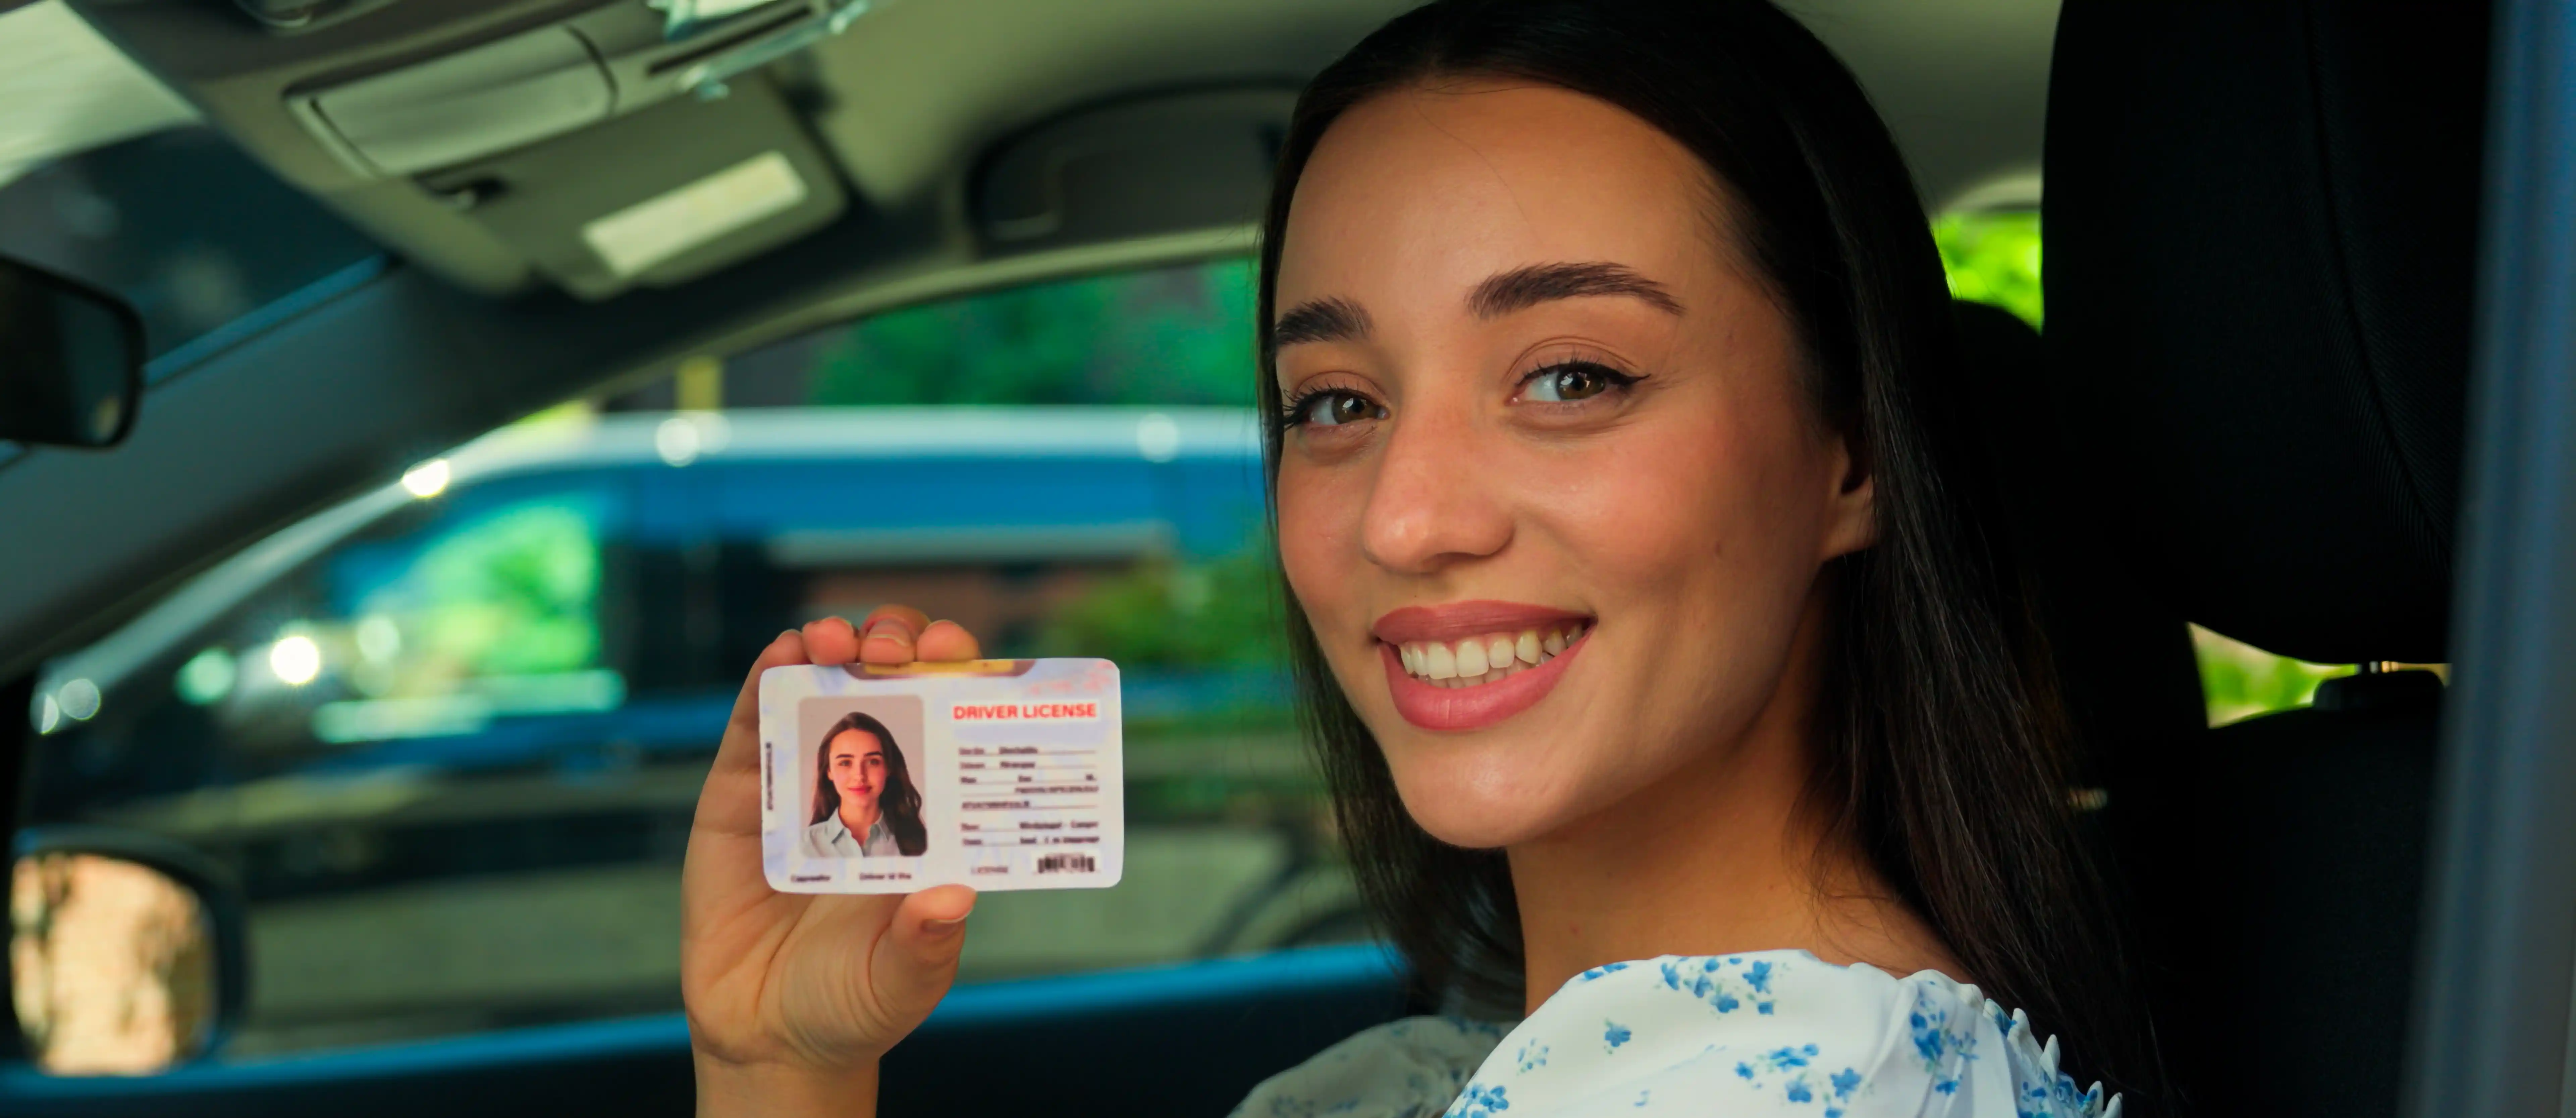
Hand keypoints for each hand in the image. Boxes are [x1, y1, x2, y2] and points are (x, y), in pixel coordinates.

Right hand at [681, 606, 986, 1116]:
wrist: (769, 1035)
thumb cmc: (854, 1001)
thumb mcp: (905, 978)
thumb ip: (929, 943)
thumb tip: (956, 896)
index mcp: (922, 809)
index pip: (950, 719)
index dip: (958, 678)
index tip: (962, 659)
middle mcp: (865, 780)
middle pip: (891, 682)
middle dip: (899, 645)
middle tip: (899, 648)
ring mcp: (800, 780)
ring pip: (821, 686)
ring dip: (832, 644)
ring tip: (836, 638)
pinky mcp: (740, 796)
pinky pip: (751, 725)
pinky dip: (764, 681)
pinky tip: (781, 656)